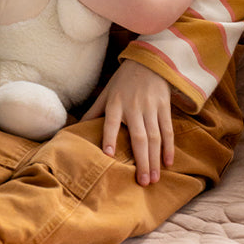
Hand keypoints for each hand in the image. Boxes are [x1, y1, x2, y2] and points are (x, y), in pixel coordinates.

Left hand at [82, 60, 174, 184]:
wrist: (149, 61)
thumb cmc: (123, 81)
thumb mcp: (106, 93)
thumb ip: (94, 112)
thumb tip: (74, 129)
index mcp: (116, 104)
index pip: (111, 122)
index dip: (109, 138)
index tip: (108, 155)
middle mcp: (134, 107)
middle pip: (139, 137)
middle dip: (141, 161)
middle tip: (142, 182)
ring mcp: (151, 108)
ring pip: (155, 138)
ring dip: (154, 160)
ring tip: (154, 179)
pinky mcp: (164, 108)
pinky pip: (168, 130)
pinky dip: (169, 148)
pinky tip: (168, 163)